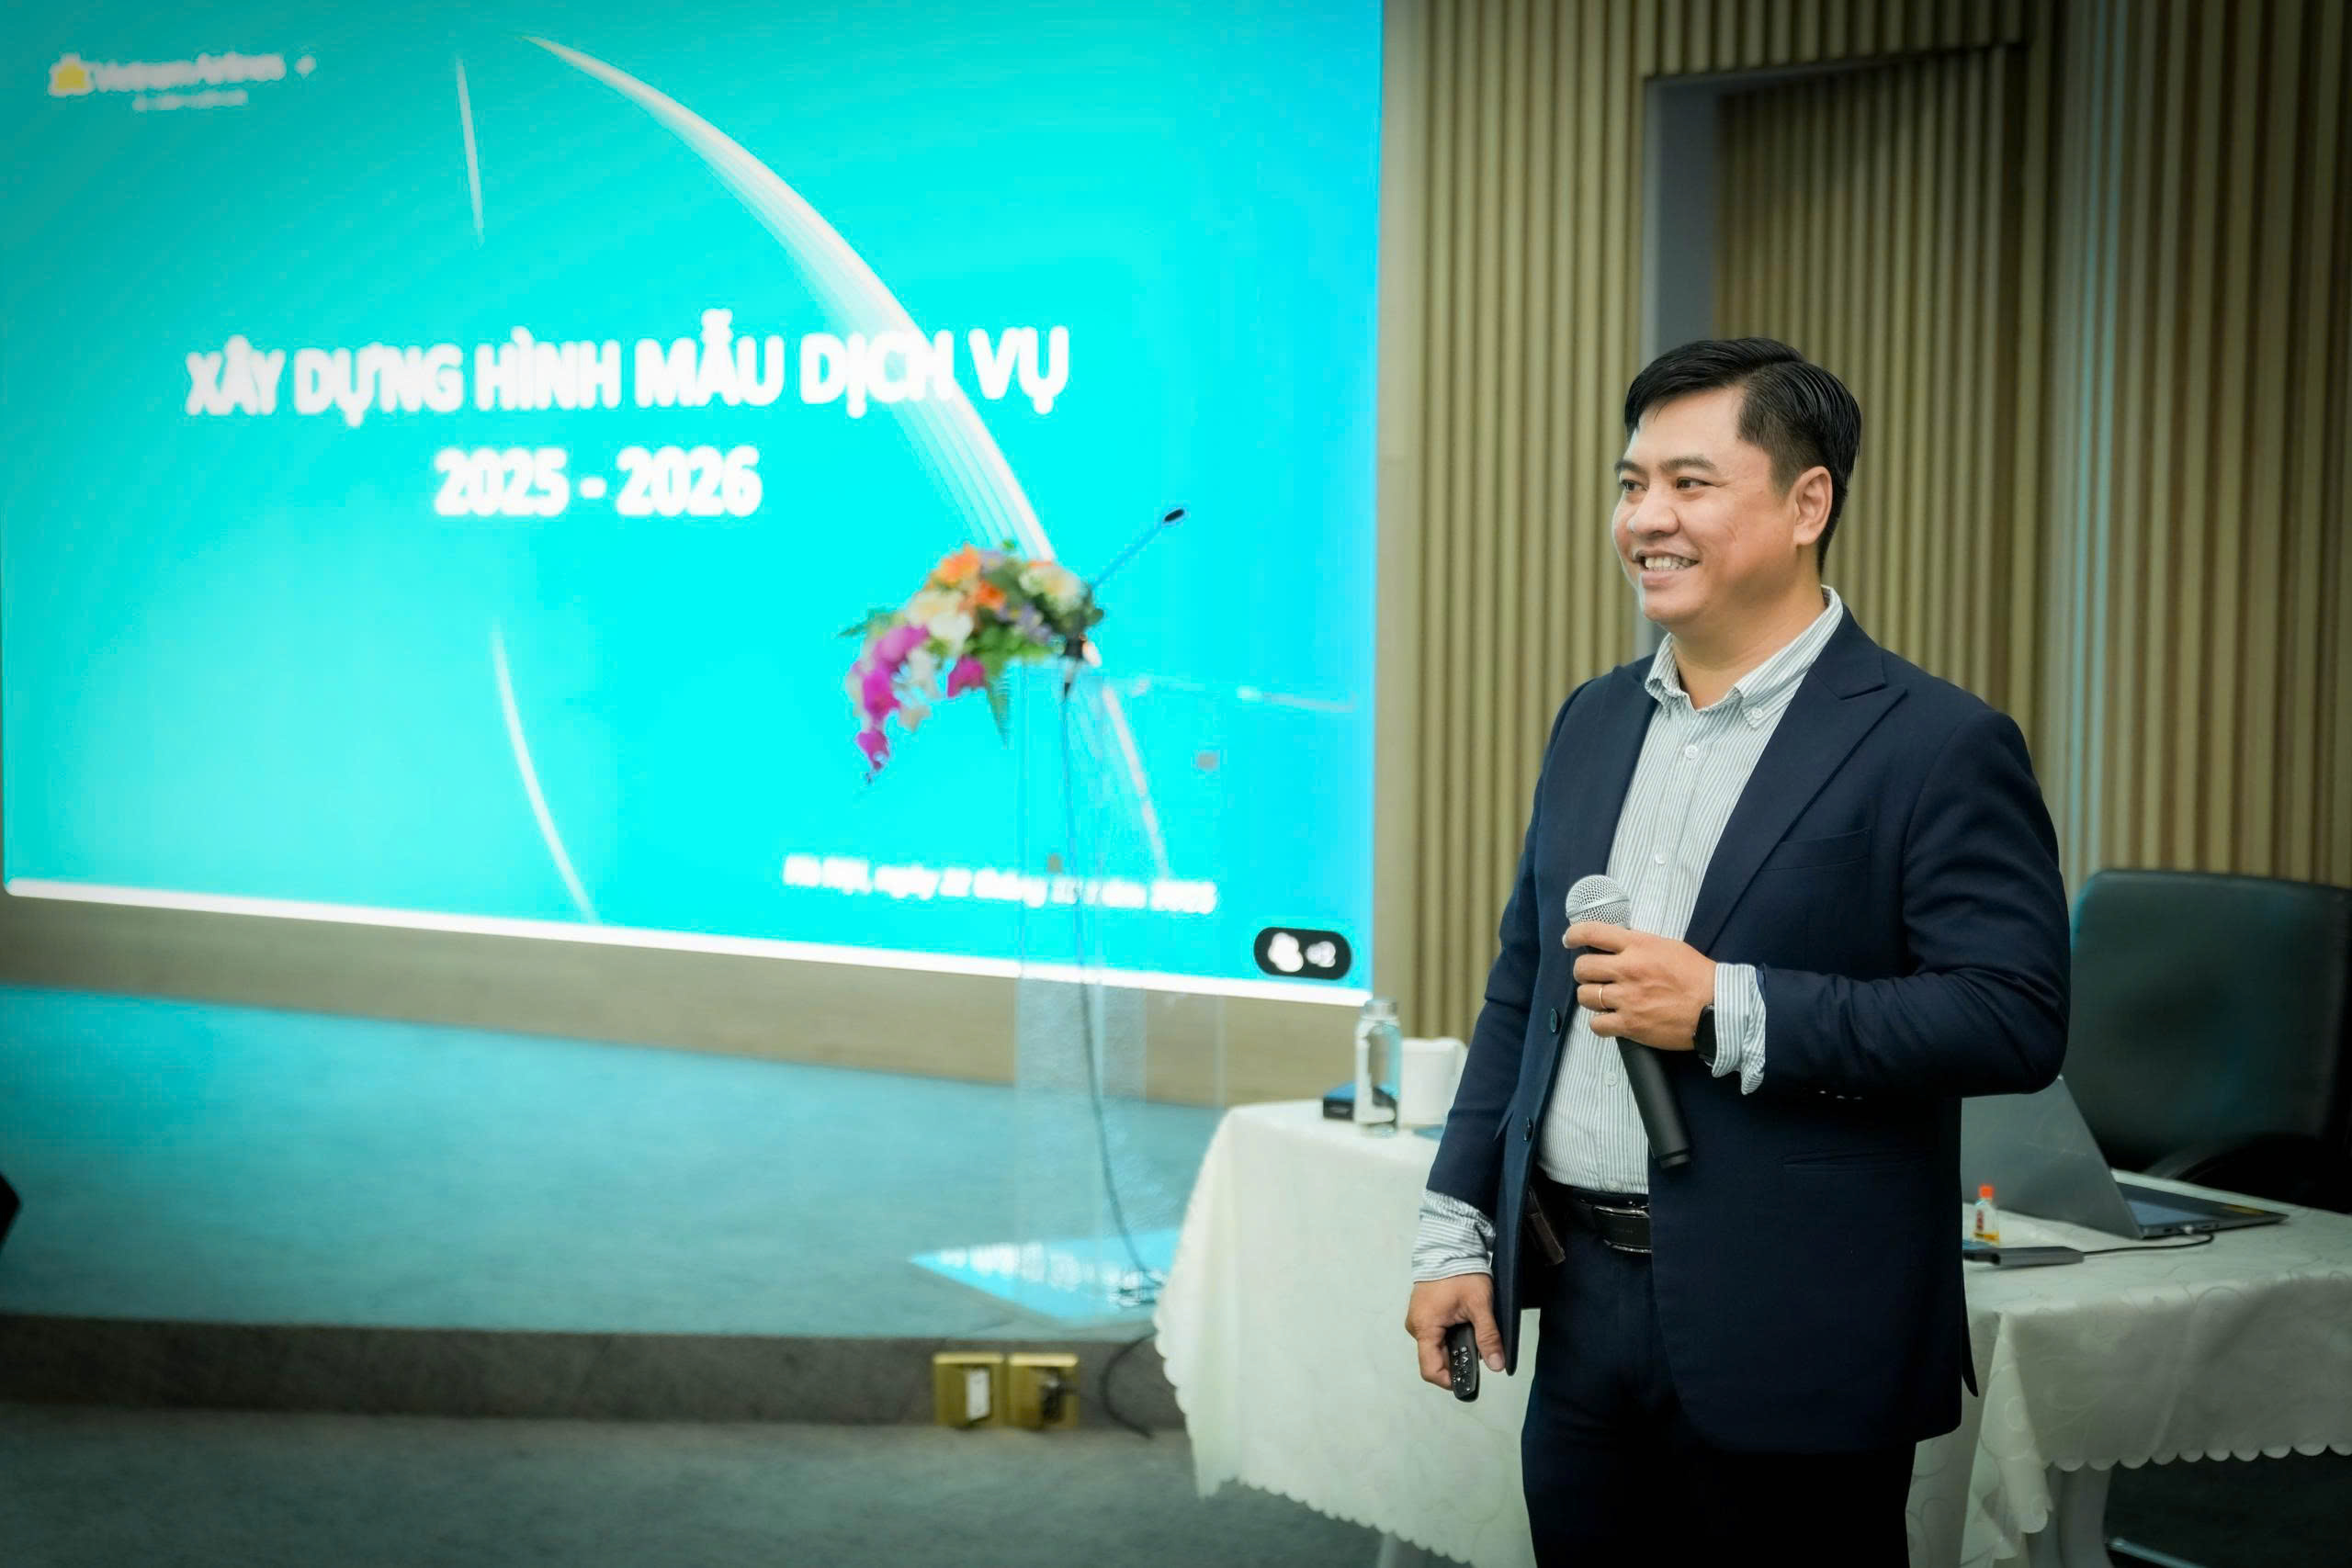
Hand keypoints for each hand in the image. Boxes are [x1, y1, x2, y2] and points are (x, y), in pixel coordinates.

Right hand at [1405, 1274, 1504, 1386]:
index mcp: (1425, 1327)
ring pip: (1435, 1347)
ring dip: (1454, 1347)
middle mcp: (1416, 1327)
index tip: (1471, 1377)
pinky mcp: (1423, 1312)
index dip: (1450, 1379)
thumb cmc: (1461, 1273)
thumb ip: (1488, 1337)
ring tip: (1473, 1333)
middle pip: (1434, 1359)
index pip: (1430, 1370)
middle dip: (1457, 1361)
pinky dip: (1449, 1336)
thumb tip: (1497, 1366)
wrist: (1449, 1246)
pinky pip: (1435, 1334)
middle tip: (1478, 1350)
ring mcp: (1418, 1319)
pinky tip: (1464, 1325)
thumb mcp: (1479, 1305)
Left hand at [1563, 923, 1715, 1050]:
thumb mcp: (1668, 947)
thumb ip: (1639, 945)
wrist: (1716, 1007)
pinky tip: (1610, 1020)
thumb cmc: (1697, 976)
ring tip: (1603, 999)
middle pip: (1582, 968)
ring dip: (1590, 997)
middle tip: (1594, 976)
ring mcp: (1626, 999)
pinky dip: (1600, 1023)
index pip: (1591, 932)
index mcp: (1637, 946)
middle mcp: (1627, 970)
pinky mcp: (1630, 1025)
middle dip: (1583, 972)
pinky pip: (1596, 1025)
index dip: (1574, 935)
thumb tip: (1617, 945)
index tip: (1570, 940)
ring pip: (1585, 997)